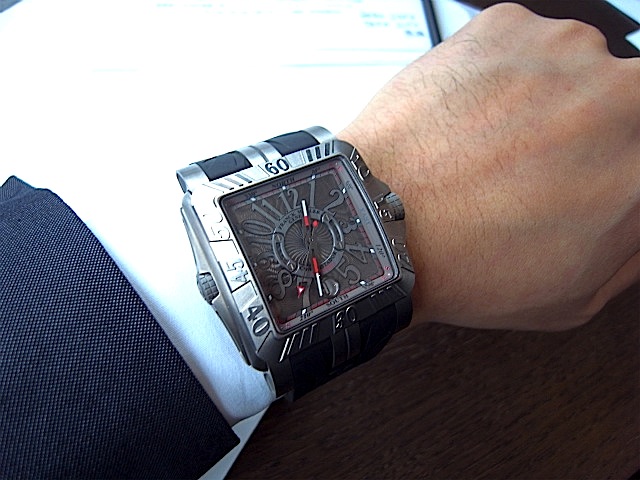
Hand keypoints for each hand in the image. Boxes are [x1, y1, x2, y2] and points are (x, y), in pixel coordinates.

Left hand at [340, 3, 639, 329]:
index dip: (612, 167)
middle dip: (589, 133)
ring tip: (489, 147)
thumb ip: (631, 246)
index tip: (586, 174)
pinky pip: (524, 47)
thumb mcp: (573, 295)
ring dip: (544, 102)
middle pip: (625, 103)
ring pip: (576, 70)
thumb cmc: (461, 263)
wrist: (377, 222)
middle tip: (540, 165)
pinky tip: (468, 120)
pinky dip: (501, 77)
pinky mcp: (508, 28)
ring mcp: (563, 54)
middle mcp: (619, 101)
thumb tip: (634, 212)